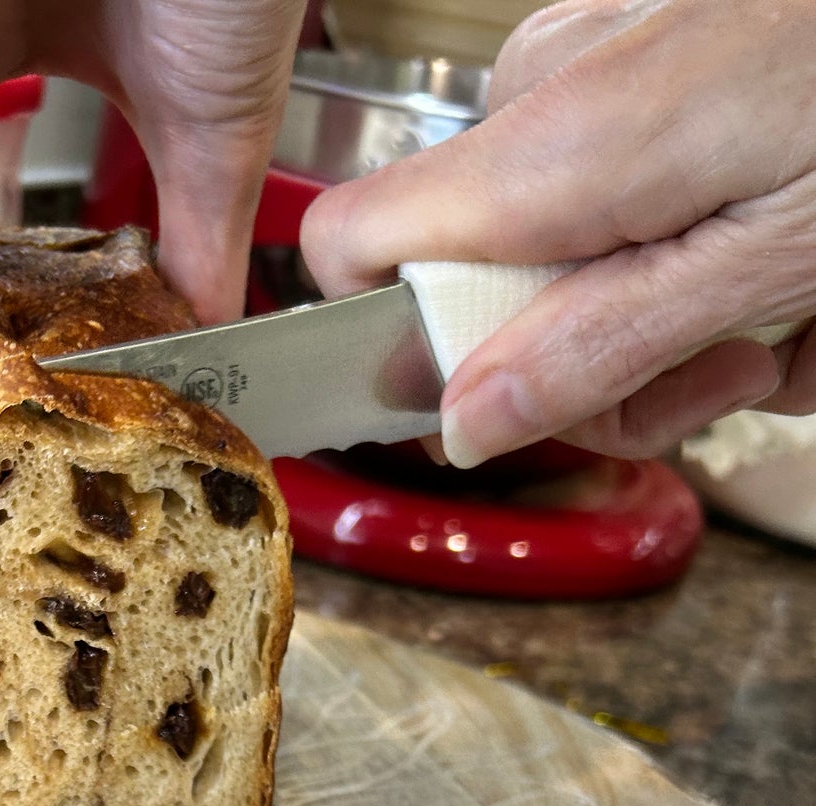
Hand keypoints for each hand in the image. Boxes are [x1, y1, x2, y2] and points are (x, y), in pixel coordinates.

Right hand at [300, 0, 815, 465]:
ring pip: (558, 255)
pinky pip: (621, 197)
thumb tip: (463, 421)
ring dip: (665, 329)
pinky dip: (696, 258)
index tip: (488, 414)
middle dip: (589, 367)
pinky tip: (781, 276)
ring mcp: (603, 66)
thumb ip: (597, 352)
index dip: (394, 354)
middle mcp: (555, 91)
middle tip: (714, 377)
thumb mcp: (766, 269)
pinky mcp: (654, 63)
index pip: (354, 248)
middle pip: (474, 282)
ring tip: (780, 329)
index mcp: (555, 146)